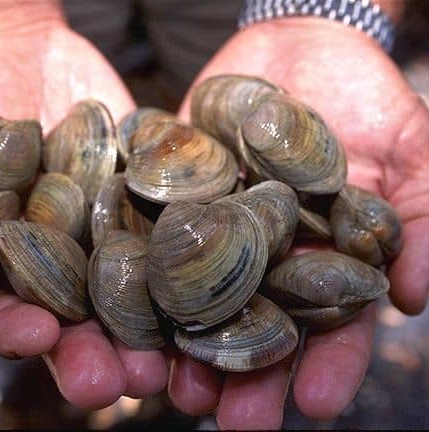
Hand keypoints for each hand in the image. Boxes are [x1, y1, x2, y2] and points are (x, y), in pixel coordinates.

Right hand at [0, 15, 167, 408]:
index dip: (17, 332)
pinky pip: (166, 237)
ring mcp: (106, 238)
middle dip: (94, 357)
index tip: (38, 335)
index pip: (5, 317)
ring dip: (146, 334)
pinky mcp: (144, 207)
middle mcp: (57, 267)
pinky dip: (183, 264)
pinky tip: (204, 290)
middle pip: (76, 325)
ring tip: (162, 361)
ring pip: (128, 298)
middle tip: (117, 383)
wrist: (15, 52)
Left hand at [176, 19, 428, 427]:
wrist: (297, 51)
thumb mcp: (413, 151)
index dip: (327, 366)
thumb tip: (416, 296)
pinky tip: (129, 311)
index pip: (329, 328)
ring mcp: (213, 236)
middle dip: (246, 376)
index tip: (317, 405)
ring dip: (186, 346)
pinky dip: (140, 276)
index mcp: (323, 265)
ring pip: (197, 302)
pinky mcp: (171, 203)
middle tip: (232, 421)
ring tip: (175, 387)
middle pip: (255, 330)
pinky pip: (152, 242)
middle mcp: (264, 262)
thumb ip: (423, 220)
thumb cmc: (366, 102)